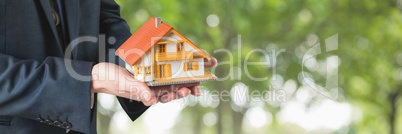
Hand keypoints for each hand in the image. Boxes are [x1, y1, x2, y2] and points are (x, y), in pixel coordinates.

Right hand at [90, 57, 217, 104]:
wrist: (100, 73)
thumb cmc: (111, 81)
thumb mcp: (125, 84)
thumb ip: (138, 91)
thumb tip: (152, 100)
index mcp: (148, 94)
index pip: (166, 96)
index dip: (178, 93)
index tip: (187, 89)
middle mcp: (151, 88)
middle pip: (172, 88)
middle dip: (187, 86)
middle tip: (199, 83)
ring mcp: (150, 79)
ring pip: (170, 79)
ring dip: (183, 77)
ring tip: (195, 74)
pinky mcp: (148, 70)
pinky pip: (163, 69)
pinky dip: (172, 67)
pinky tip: (181, 62)